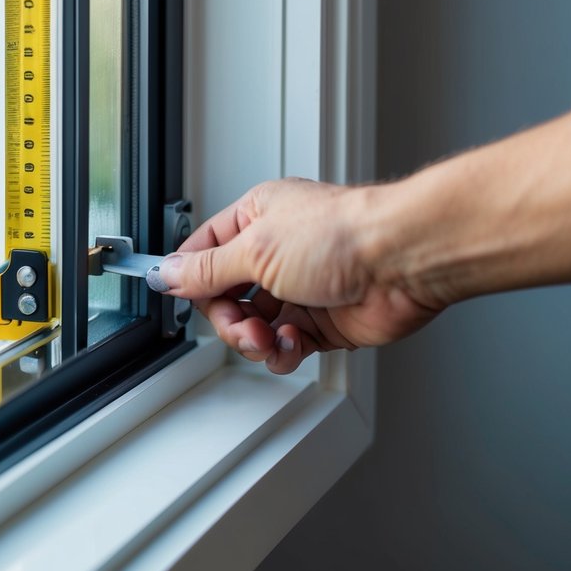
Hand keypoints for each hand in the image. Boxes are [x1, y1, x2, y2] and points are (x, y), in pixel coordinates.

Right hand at [147, 178, 441, 373]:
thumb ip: (206, 270)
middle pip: (226, 298)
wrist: (403, 263)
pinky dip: (281, 351)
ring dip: (254, 340)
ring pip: (253, 326)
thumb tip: (167, 273)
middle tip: (242, 327)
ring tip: (269, 339)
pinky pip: (283, 345)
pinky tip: (291, 345)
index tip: (174, 297)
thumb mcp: (255, 250)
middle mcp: (277, 252)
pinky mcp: (322, 321)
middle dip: (229, 320)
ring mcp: (300, 288)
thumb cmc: (343, 236)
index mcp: (257, 218)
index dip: (189, 278)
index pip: (204, 252)